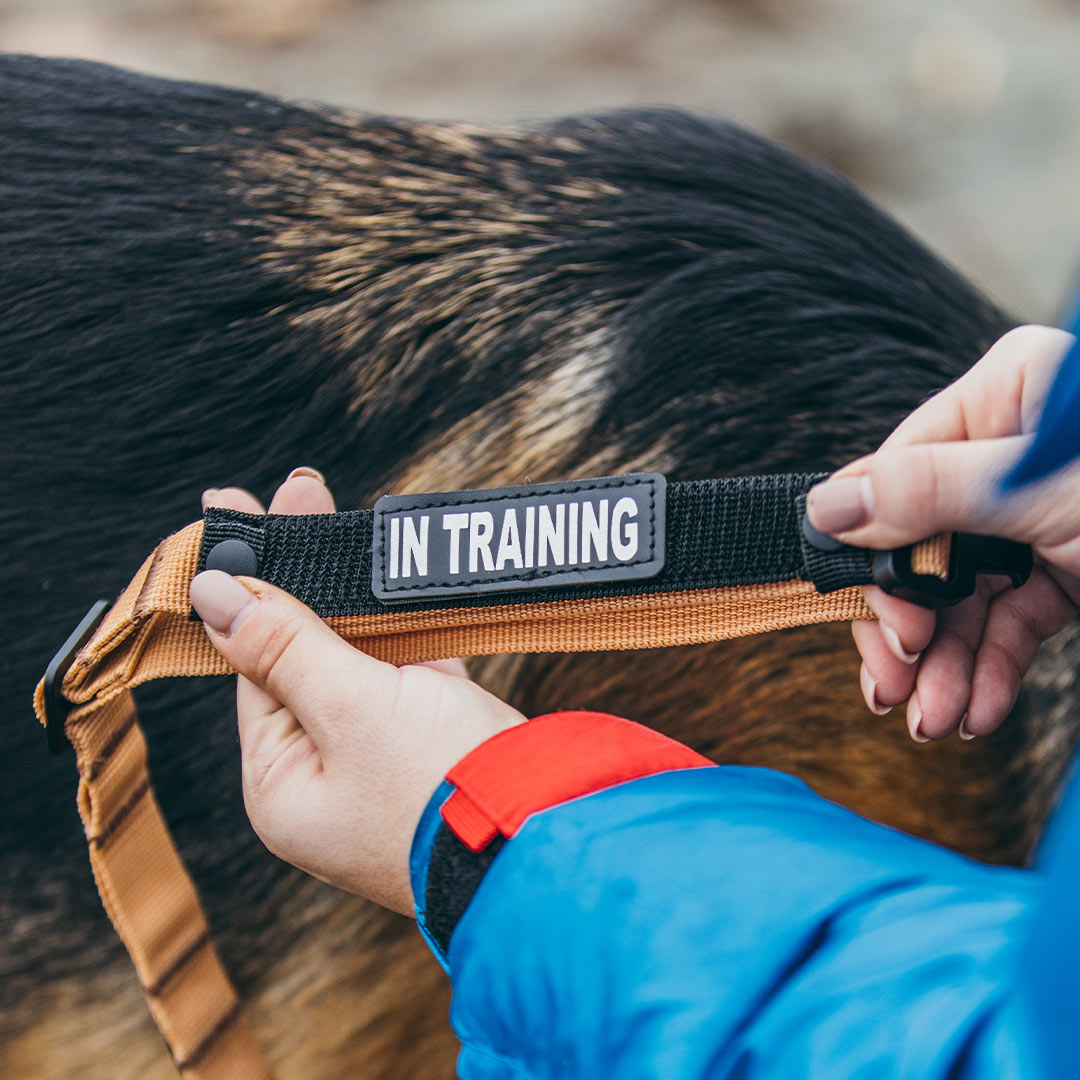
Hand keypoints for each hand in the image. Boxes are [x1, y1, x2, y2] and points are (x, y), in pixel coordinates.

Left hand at [190, 469, 524, 914]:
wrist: (550, 834)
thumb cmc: (444, 787)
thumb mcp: (353, 707)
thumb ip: (285, 643)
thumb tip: (209, 591)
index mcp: (283, 784)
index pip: (254, 668)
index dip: (253, 587)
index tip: (240, 515)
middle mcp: (325, 775)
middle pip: (302, 654)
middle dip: (304, 575)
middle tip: (297, 492)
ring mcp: (381, 759)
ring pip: (358, 657)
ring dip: (356, 594)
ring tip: (337, 517)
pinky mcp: (435, 740)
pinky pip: (407, 670)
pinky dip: (404, 625)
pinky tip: (394, 574)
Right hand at [806, 325, 1079, 742]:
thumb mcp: (1044, 491)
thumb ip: (930, 491)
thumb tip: (824, 506)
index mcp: (1003, 398)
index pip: (896, 477)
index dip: (878, 557)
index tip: (884, 626)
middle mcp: (1008, 456)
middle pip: (919, 545)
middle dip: (910, 628)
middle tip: (896, 688)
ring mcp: (1034, 517)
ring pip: (957, 595)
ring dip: (944, 666)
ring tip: (940, 721)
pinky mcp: (1063, 571)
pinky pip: (1004, 621)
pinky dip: (985, 670)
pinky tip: (974, 709)